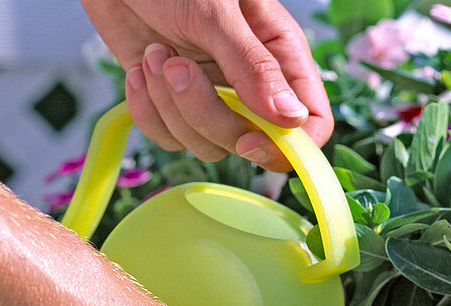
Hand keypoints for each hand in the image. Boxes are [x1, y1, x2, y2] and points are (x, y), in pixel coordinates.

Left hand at [80, 0, 332, 169]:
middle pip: (251, 141)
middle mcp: (251, 85)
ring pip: (207, 145)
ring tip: (156, 55)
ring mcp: (212, 96)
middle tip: (178, 67)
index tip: (249, 140)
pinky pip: (168, 137)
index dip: (287, 147)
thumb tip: (292, 118)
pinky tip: (139, 70)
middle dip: (207, 115)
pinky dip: (147, 110)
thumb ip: (253, 66)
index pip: (311, 124)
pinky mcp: (172, 102)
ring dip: (170, 106)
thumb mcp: (216, 10)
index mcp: (280, 57)